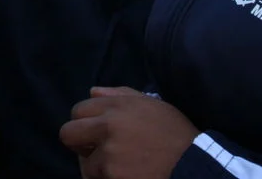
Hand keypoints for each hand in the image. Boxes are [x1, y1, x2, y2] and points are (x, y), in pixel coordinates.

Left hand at [59, 87, 197, 178]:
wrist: (194, 166)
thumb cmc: (177, 135)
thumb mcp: (154, 106)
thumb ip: (122, 95)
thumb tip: (93, 91)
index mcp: (118, 105)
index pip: (78, 110)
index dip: (85, 123)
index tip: (95, 134)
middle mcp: (108, 125)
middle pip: (68, 133)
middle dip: (79, 144)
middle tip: (95, 152)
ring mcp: (108, 153)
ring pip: (83, 163)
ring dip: (96, 168)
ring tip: (120, 168)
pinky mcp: (111, 175)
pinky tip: (125, 176)